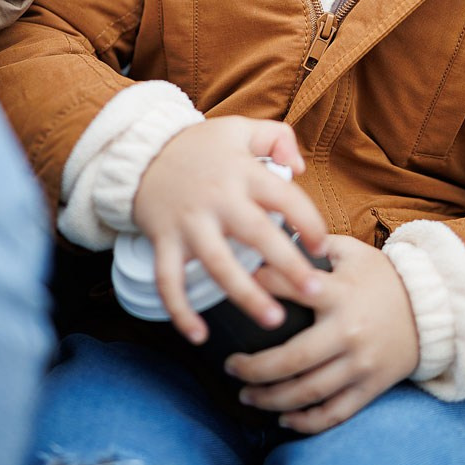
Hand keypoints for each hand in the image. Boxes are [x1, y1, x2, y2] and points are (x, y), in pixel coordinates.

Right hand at [132, 115, 327, 344]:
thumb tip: (301, 168)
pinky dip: (180, 310)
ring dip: (245, 295)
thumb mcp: (241, 127)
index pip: (284, 196)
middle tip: (315, 292)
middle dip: (288, 265)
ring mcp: (189, 222)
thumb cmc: (201, 145)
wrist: (142, 151)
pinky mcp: (164, 240)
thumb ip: (279, 138)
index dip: (309, 221)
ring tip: (273, 320)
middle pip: (256, 233)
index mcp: (242, 172)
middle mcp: (218, 199)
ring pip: (218, 264)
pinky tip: (199, 336)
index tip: (323, 248)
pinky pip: (168, 281)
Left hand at [226, 235, 419, 433]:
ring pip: (308, 392)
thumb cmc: (385, 278)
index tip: (236, 291)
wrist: (433, 310)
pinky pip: (334, 412)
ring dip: (271, 398)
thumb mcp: (354, 252)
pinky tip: (283, 419)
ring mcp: (360, 364)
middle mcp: (348, 331)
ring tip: (246, 395)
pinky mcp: (370, 387)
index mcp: (340, 293)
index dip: (260, 288)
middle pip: (293, 359)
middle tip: (230, 366)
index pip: (293, 289)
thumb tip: (278, 235)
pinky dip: (306, 422)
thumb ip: (318, 242)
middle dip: (255, 368)